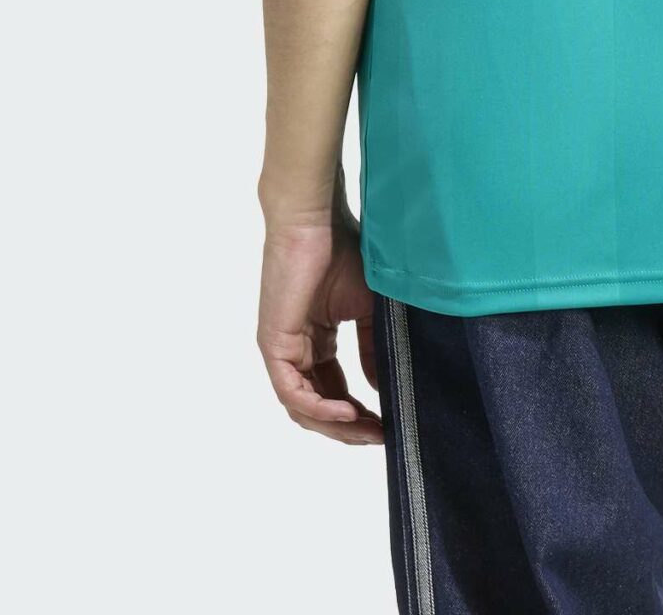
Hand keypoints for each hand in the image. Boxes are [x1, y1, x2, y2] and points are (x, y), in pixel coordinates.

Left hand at [257, 207, 381, 443]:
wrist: (317, 223)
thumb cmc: (342, 253)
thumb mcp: (366, 311)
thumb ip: (371, 350)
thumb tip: (384, 388)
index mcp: (314, 342)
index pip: (333, 392)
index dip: (359, 414)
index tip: (388, 425)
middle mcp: (295, 351)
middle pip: (318, 408)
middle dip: (350, 428)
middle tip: (382, 438)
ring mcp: (281, 351)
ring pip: (304, 408)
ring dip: (337, 426)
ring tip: (370, 431)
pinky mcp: (274, 345)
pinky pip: (293, 393)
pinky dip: (321, 408)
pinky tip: (350, 412)